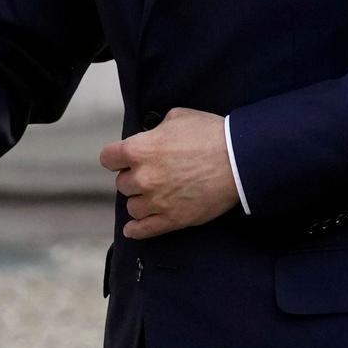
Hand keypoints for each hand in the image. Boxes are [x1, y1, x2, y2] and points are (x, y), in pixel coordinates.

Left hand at [99, 108, 237, 239]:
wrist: (238, 160)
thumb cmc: (210, 135)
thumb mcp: (177, 117)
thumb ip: (156, 129)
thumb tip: (152, 135)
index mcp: (139, 150)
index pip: (108, 158)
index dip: (116, 158)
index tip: (123, 160)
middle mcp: (143, 178)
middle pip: (122, 184)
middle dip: (133, 178)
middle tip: (149, 175)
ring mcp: (157, 201)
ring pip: (132, 207)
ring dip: (139, 201)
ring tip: (152, 196)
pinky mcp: (173, 219)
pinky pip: (145, 230)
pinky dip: (136, 230)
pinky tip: (132, 229)